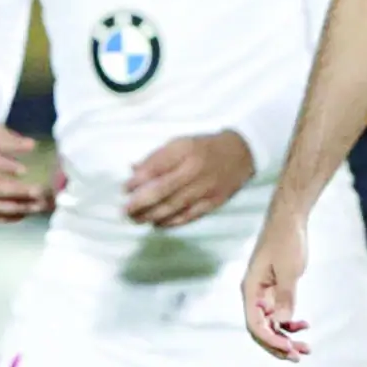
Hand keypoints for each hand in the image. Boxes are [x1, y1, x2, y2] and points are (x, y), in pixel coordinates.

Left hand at [123, 131, 255, 229]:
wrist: (242, 152)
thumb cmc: (205, 147)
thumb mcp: (180, 142)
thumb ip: (156, 157)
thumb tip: (133, 170)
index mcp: (184, 150)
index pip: (156, 167)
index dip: (137, 181)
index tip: (124, 189)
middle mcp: (194, 170)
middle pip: (162, 190)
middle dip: (140, 203)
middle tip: (125, 210)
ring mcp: (205, 188)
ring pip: (174, 206)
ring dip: (152, 215)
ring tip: (137, 219)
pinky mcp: (213, 202)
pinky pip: (189, 216)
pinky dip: (172, 222)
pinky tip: (158, 224)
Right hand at [242, 209, 311, 361]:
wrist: (289, 220)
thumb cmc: (286, 241)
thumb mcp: (289, 270)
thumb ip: (285, 296)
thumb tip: (282, 321)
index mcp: (251, 289)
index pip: (255, 324)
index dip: (271, 340)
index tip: (290, 349)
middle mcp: (254, 294)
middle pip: (261, 329)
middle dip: (279, 345)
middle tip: (299, 356)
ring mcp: (263, 293)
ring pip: (271, 324)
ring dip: (286, 337)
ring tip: (306, 348)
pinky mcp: (274, 290)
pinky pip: (279, 313)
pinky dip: (290, 322)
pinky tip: (304, 325)